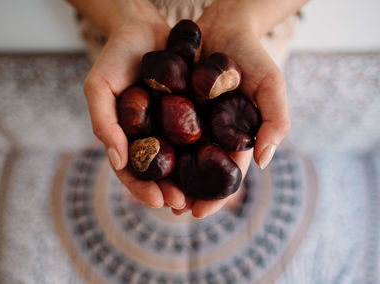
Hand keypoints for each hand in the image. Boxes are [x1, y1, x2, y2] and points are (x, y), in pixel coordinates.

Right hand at [83, 1, 186, 209]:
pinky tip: (218, 163)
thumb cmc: (116, 57)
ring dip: (190, 180)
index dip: (142, 189)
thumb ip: (103, 122)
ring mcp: (171, 125)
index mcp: (127, 137)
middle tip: (183, 204)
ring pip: (182, 160)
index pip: (132, 171)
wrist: (143, 27)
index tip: (157, 200)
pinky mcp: (191, 111)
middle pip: (160, 172)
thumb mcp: (99, 87)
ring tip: (202, 195)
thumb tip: (118, 161)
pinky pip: (200, 134)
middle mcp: (150, 135)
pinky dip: (206, 151)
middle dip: (170, 191)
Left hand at [172, 0, 290, 217]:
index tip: (199, 213)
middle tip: (171, 208)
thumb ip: (275, 120)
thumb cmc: (252, 53)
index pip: (226, 173)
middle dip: (187, 191)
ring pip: (179, 155)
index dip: (215, 195)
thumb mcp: (271, 84)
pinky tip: (139, 158)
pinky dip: (154, 144)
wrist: (224, 23)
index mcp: (235, 135)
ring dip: (168, 176)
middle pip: (199, 170)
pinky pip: (162, 129)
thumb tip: (262, 162)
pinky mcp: (174, 104)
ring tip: (153, 192)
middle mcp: (213, 132)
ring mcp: (193, 120)